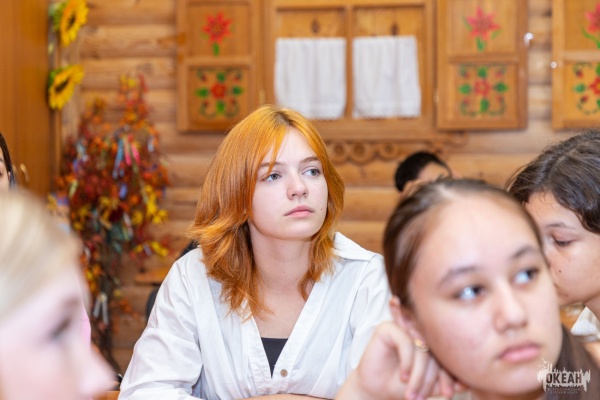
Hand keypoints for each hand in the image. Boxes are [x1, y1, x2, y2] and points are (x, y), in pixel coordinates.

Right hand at [336, 322, 458, 399]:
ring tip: (412, 393)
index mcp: (430, 343)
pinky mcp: (389, 328)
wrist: (374, 390)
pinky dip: (407, 363)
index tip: (448, 395)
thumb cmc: (400, 387)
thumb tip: (467, 382)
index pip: (445, 356)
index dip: (448, 375)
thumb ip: (444, 382)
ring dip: (418, 375)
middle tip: (423, 397)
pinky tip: (403, 377)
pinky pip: (406, 343)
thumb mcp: (427, 386)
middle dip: (430, 379)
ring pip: (421, 349)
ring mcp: (404, 328)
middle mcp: (418, 333)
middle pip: (434, 352)